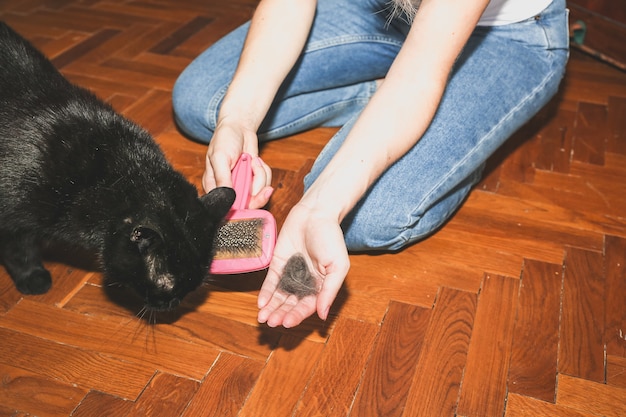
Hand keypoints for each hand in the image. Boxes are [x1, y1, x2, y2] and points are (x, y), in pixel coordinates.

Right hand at [202, 121, 272, 207]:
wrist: (239, 127)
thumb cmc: (224, 139)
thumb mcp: (219, 157)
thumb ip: (222, 178)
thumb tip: (227, 198)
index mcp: (214, 187)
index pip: (227, 207)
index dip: (242, 205)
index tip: (251, 195)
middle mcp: (229, 189)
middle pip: (247, 204)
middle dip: (255, 184)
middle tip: (254, 168)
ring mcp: (243, 185)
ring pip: (259, 193)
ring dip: (260, 174)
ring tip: (251, 160)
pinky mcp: (254, 180)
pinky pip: (265, 183)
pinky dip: (264, 171)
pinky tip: (255, 161)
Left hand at [257, 203, 349, 327]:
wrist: (315, 213)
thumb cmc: (331, 238)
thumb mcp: (337, 266)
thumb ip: (330, 290)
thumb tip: (323, 315)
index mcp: (321, 285)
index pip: (307, 306)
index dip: (297, 315)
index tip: (287, 323)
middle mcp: (304, 282)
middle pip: (291, 303)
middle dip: (281, 314)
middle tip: (272, 322)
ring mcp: (290, 273)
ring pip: (279, 295)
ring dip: (272, 307)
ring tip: (263, 318)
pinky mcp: (278, 262)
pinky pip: (271, 281)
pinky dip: (265, 293)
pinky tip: (261, 303)